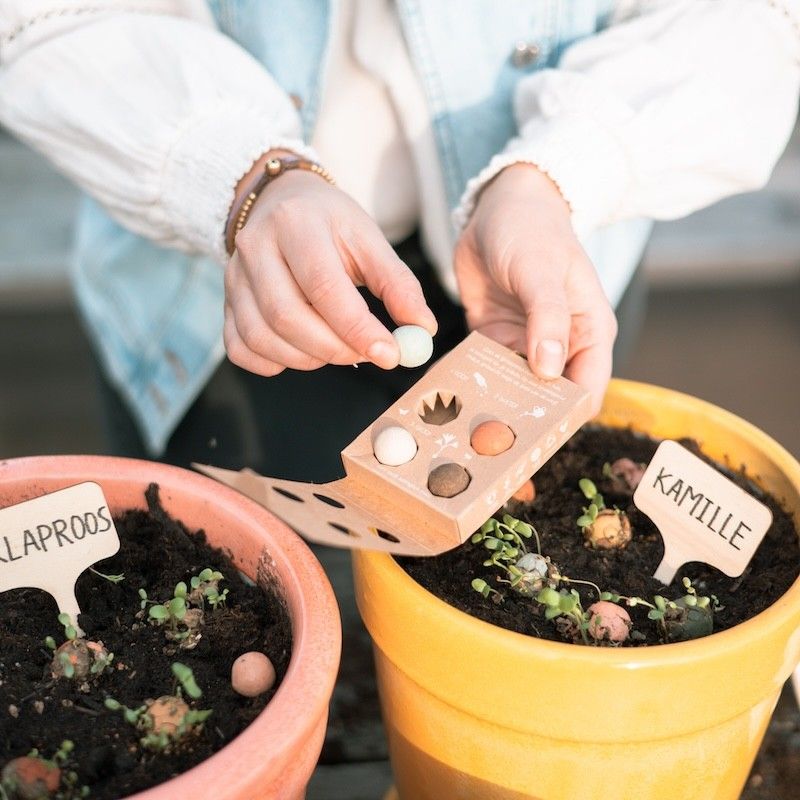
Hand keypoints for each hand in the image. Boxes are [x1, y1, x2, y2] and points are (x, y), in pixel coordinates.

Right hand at [224, 152, 436, 375]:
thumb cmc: (330, 223)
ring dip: (307, 359)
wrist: (279, 202)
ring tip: (338, 349)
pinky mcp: (226, 302)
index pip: (324, 286)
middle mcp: (255, 247)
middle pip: (287, 316)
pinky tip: (301, 352)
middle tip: (367, 355)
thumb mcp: (369, 239)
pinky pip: (240, 348)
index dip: (357, 328)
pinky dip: (273, 363)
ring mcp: (233, 277)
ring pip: (262, 337)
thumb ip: (398, 284)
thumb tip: (422, 329)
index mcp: (296, 223)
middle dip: (334, 349)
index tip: (390, 354)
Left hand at [454, 164, 616, 414]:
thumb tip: (550, 370)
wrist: (499, 205)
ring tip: (466, 422)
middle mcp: (561, 346)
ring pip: (515, 389)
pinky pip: (486, 369)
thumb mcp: (541, 272)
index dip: (564, 417)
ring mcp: (526, 345)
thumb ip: (548, 319)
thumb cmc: (533, 231)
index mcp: (588, 334)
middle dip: (525, 417)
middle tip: (490, 438)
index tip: (533, 436)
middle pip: (549, 399)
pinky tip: (453, 393)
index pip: (586, 392)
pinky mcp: (495, 339)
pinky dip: (474, 381)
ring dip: (495, 402)